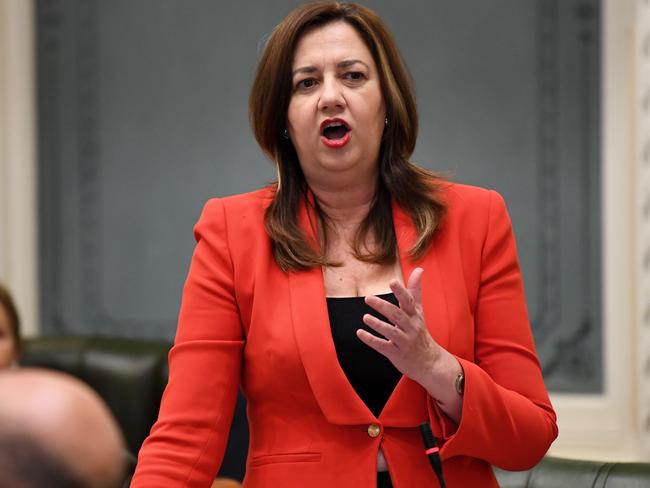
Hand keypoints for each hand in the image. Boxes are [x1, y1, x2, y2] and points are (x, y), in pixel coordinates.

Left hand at [357, 267, 442, 385]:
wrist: (429, 362)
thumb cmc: (420, 332)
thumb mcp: (418, 312)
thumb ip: (415, 291)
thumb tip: (419, 269)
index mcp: (414, 316)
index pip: (408, 301)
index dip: (401, 291)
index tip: (392, 281)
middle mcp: (411, 328)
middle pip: (397, 315)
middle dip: (383, 306)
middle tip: (368, 298)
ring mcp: (404, 342)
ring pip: (391, 332)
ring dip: (378, 325)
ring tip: (365, 317)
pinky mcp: (396, 354)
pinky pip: (383, 346)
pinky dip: (371, 340)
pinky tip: (360, 333)